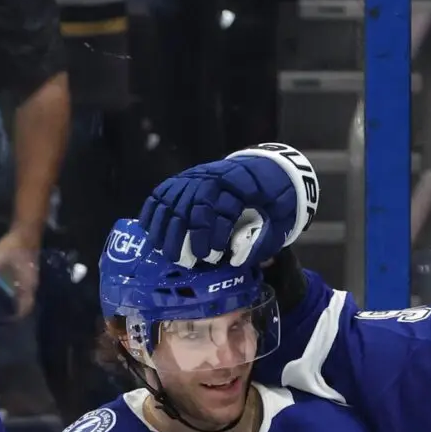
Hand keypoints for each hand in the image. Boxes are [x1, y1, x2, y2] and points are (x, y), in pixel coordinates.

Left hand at [0, 226, 39, 316]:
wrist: (27, 228)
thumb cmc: (16, 245)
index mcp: (28, 285)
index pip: (25, 308)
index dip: (16, 318)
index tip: (3, 322)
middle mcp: (31, 285)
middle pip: (23, 304)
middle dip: (11, 311)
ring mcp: (29, 278)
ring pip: (21, 296)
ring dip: (10, 301)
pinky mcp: (25, 272)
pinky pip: (18, 287)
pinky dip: (9, 291)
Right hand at [139, 144, 320, 267]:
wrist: (271, 169)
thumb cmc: (275, 200)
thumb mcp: (280, 219)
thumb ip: (261, 240)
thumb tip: (235, 260)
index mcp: (243, 182)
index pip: (219, 206)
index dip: (212, 233)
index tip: (211, 256)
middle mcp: (216, 174)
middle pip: (192, 204)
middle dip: (186, 236)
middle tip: (186, 262)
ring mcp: (198, 174)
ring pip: (173, 199)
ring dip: (167, 229)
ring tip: (168, 255)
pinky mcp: (186, 178)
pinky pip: (162, 193)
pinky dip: (153, 212)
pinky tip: (150, 232)